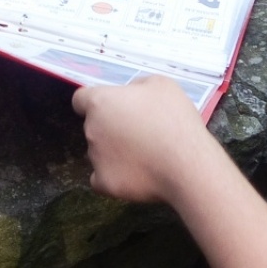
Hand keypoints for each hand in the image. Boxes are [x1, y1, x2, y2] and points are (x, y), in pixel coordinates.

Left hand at [72, 76, 213, 203]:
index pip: (80, 99)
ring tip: (147, 154)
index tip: (113, 109)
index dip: (96, 103)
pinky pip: (103, 177)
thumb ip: (137, 86)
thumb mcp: (161, 84)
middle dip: (112, 128)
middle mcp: (91, 129)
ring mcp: (95, 158)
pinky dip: (116, 175)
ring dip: (116, 152)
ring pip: (100, 152)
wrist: (186, 164)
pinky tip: (137, 172)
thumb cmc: (174, 120)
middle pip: (95, 126)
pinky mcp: (104, 183)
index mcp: (100, 102)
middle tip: (141, 132)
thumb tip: (130, 95)